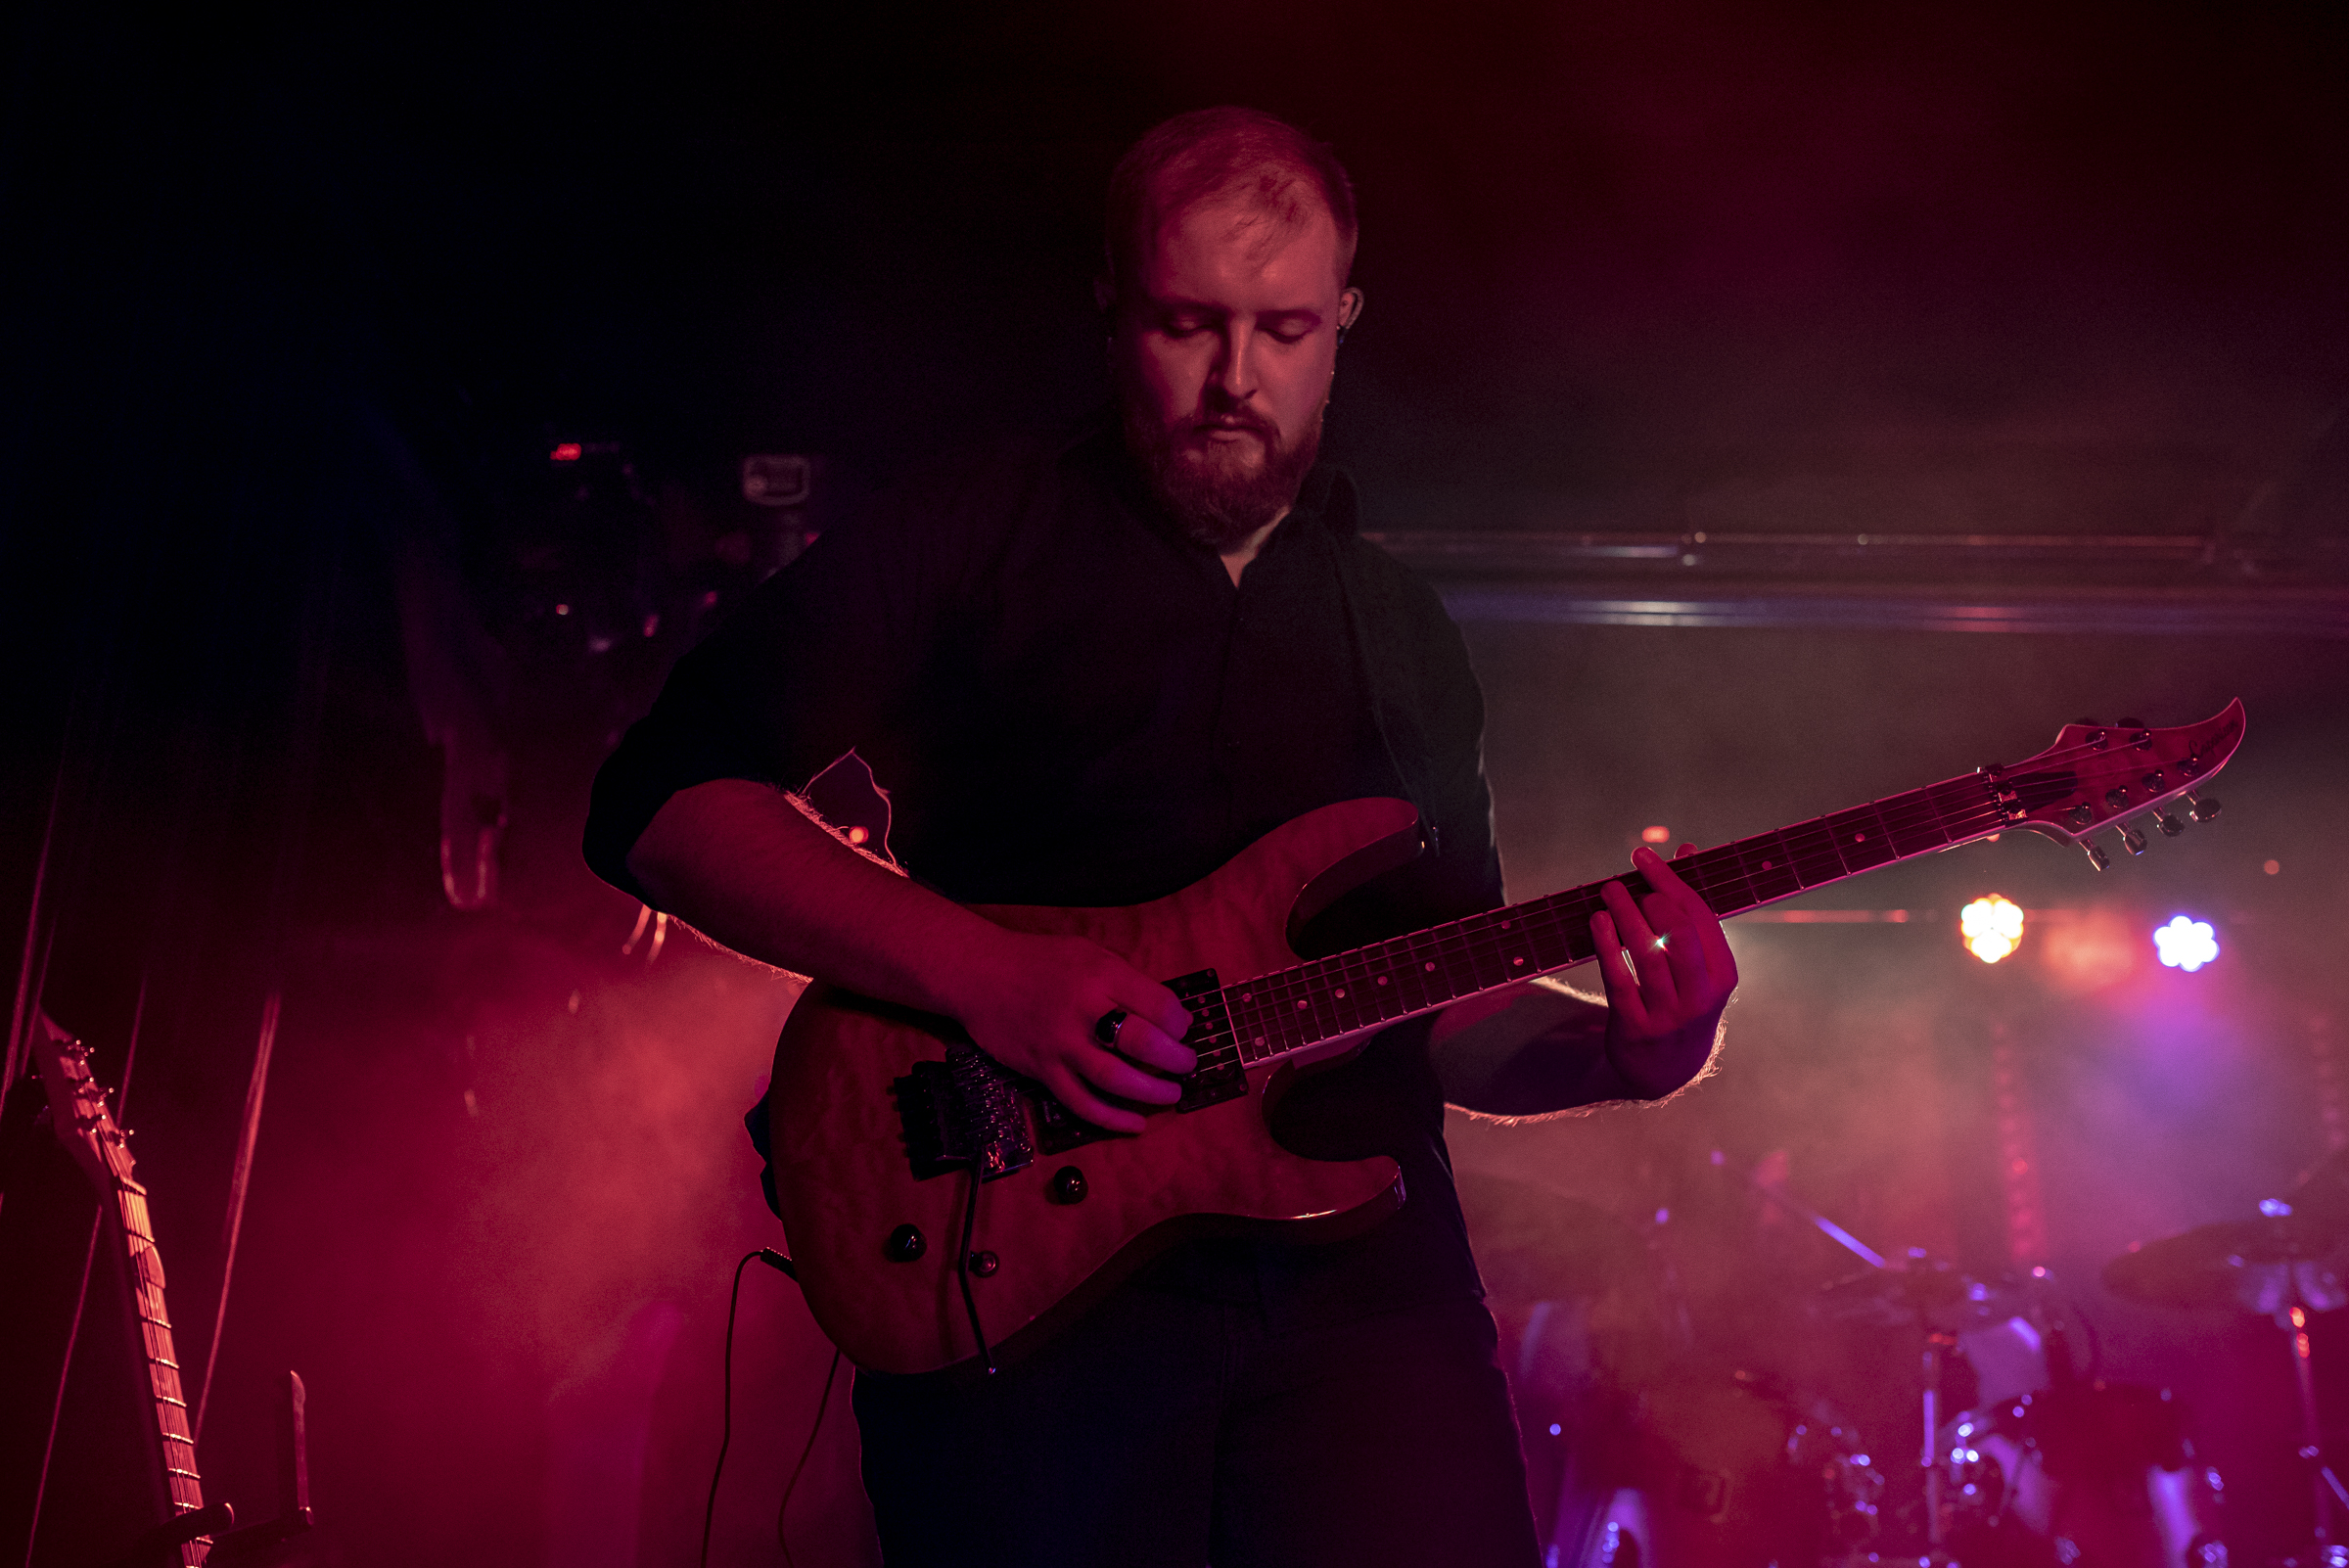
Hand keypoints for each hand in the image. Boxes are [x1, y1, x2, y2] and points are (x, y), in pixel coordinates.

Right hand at [940, 928, 1195, 1133]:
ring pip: (1114, 1079)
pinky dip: (1112, 1118)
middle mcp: (1083, 1010)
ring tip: (1171, 1093)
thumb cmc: (1040, 961)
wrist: (980, 974)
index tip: (1182, 1029)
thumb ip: (1127, 982)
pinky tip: (1135, 1123)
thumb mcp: (1090, 954)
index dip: (1180, 1022)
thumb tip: (1171, 1018)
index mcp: (1101, 975)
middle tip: (1187, 1064)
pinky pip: (1081, 1103)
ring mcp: (1060, 1044)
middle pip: (1142, 1043)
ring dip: (1150, 1092)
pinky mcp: (1042, 1070)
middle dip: (1175, 1059)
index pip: (1158, 1005)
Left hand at [1591, 843, 1736, 1096]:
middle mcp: (1701, 996)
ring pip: (1648, 956)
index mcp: (1723, 974)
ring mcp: (1670, 1015)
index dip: (1673, 881)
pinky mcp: (1636, 1028)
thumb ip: (1691, 909)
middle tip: (1626, 878)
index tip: (1645, 856)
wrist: (1666, 1070)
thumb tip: (1687, 849)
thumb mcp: (1698, 962)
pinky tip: (1597, 921)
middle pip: (1681, 935)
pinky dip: (1607, 947)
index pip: (1702, 918)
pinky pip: (1620, 981)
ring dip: (1625, 917)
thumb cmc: (1682, 998)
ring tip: (1608, 892)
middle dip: (1653, 898)